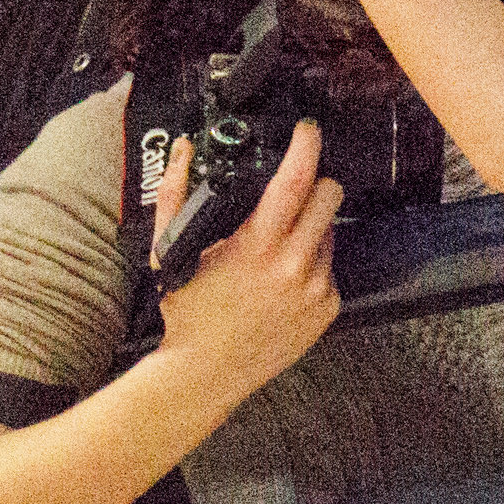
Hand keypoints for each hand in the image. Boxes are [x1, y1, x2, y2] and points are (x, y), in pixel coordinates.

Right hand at [150, 118, 340, 400]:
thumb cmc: (189, 313)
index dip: (306, 147)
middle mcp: (294, 266)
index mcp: (257, 247)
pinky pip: (330, 267)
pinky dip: (312, 263)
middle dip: (316, 183)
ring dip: (311, 226)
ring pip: (330, 230)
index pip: (296, 181)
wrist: (207, 372)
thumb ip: (175, 193)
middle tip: (296, 186)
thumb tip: (182, 150)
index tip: (307, 130)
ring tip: (277, 246)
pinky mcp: (327, 308)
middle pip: (330, 196)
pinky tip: (283, 278)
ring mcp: (316, 288)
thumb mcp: (172, 250)